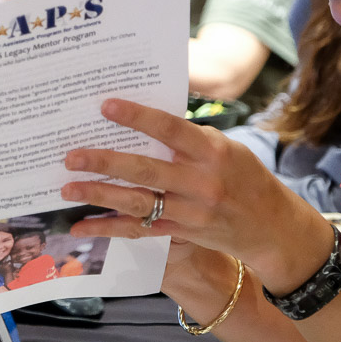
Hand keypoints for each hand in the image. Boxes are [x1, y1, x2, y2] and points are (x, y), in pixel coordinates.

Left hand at [60, 98, 332, 291]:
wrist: (272, 227)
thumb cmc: (245, 178)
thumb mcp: (228, 148)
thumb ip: (190, 139)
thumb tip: (144, 121)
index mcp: (213, 152)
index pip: (171, 129)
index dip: (137, 117)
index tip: (106, 106)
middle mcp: (201, 183)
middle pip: (146, 170)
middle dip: (105, 162)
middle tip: (72, 156)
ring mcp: (191, 212)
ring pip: (138, 203)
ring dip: (99, 196)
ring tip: (68, 189)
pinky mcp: (183, 234)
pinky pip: (140, 231)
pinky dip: (109, 229)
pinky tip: (82, 226)